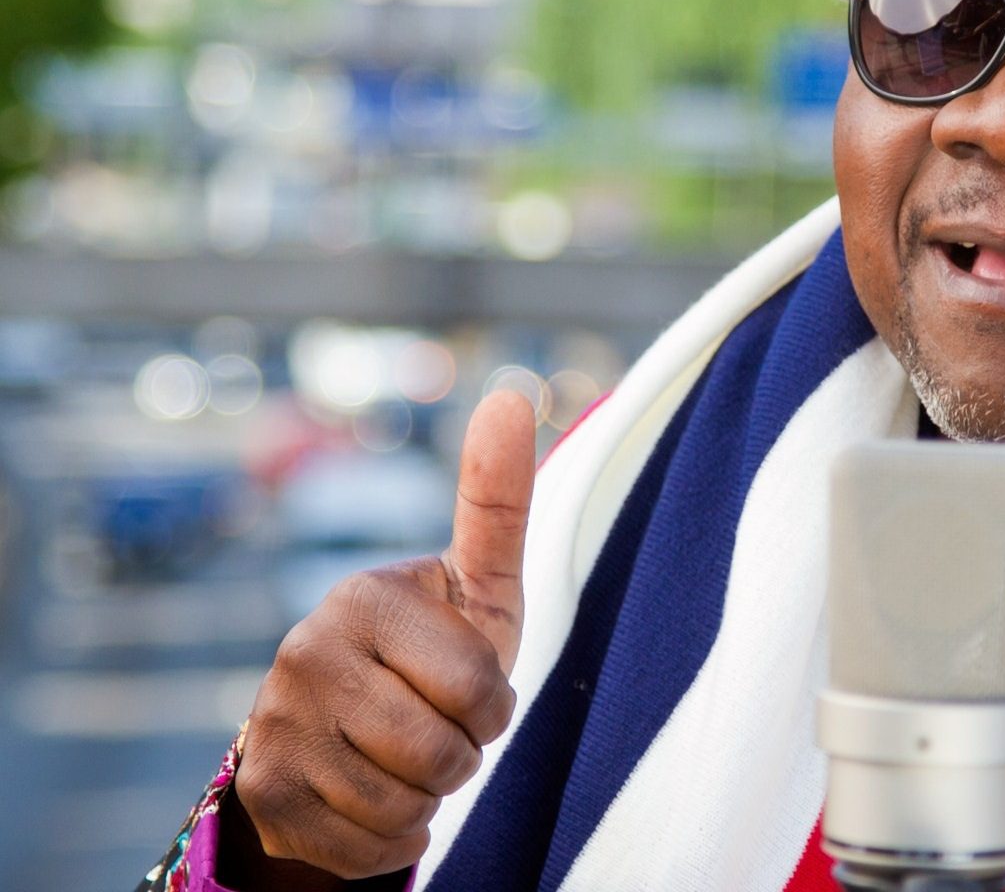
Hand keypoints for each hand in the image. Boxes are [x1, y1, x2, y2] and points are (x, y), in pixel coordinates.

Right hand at [227, 390, 535, 884]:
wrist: (345, 737)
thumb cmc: (434, 651)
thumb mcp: (477, 585)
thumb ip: (497, 499)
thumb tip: (508, 391)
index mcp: (364, 598)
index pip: (477, 687)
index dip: (494, 706)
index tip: (471, 688)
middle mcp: (304, 654)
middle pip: (441, 752)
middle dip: (463, 755)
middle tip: (440, 729)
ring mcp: (275, 726)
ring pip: (406, 804)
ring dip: (429, 798)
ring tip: (406, 760)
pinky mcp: (264, 795)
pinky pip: (369, 848)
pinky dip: (390, 838)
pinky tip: (371, 799)